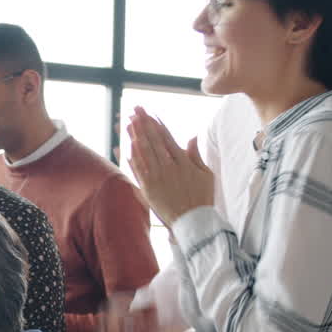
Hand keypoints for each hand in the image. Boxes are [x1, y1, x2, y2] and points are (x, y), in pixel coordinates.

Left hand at [125, 106, 213, 225]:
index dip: (157, 124)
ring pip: (144, 152)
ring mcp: (157, 177)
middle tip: (135, 109)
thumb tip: (192, 136)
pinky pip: (138, 169)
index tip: (150, 113)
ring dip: (135, 135)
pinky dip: (131, 157)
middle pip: (153, 140)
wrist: (194, 221)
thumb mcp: (206, 174)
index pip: (167, 138)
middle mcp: (169, 167)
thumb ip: (196, 155)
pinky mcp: (149, 189)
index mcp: (183, 161)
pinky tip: (125, 145)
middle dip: (143, 123)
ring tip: (128, 121)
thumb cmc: (202, 198)